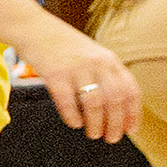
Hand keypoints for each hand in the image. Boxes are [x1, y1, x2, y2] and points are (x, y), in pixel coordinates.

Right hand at [14, 26, 141, 142]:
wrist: (33, 27)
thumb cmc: (62, 46)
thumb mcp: (91, 55)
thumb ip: (104, 75)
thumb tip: (115, 110)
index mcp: (109, 59)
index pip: (130, 90)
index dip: (133, 113)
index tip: (130, 130)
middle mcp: (96, 63)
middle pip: (115, 100)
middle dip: (115, 124)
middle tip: (111, 138)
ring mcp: (76, 68)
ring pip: (94, 103)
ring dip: (96, 124)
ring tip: (93, 134)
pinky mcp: (55, 74)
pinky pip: (68, 102)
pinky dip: (73, 116)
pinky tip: (74, 123)